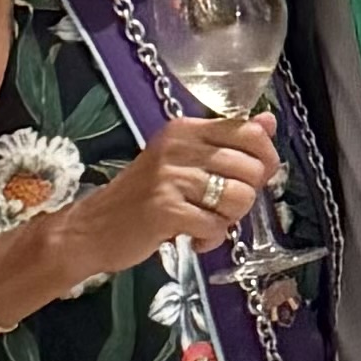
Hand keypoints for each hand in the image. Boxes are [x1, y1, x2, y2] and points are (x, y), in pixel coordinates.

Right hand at [61, 115, 279, 292]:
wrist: (92, 228)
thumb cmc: (144, 196)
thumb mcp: (184, 161)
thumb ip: (228, 143)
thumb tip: (269, 122)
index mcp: (186, 130)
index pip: (250, 133)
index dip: (264, 160)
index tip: (251, 178)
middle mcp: (178, 147)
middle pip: (251, 169)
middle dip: (245, 196)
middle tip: (219, 207)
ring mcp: (170, 178)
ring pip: (239, 199)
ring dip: (228, 220)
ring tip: (205, 222)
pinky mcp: (164, 210)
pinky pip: (215, 226)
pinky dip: (210, 239)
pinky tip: (193, 237)